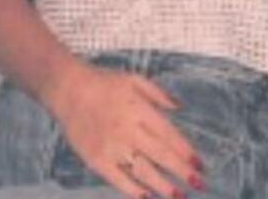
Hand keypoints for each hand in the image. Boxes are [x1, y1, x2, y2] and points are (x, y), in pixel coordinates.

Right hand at [51, 64, 204, 198]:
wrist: (68, 89)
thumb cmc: (104, 83)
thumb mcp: (135, 79)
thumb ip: (159, 94)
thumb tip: (180, 107)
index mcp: (140, 110)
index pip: (169, 135)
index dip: (186, 151)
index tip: (200, 164)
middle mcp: (128, 130)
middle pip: (160, 155)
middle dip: (182, 171)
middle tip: (198, 184)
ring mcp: (111, 147)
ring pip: (142, 171)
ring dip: (163, 186)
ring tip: (179, 196)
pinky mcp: (95, 159)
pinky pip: (117, 179)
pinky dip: (133, 190)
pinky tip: (146, 197)